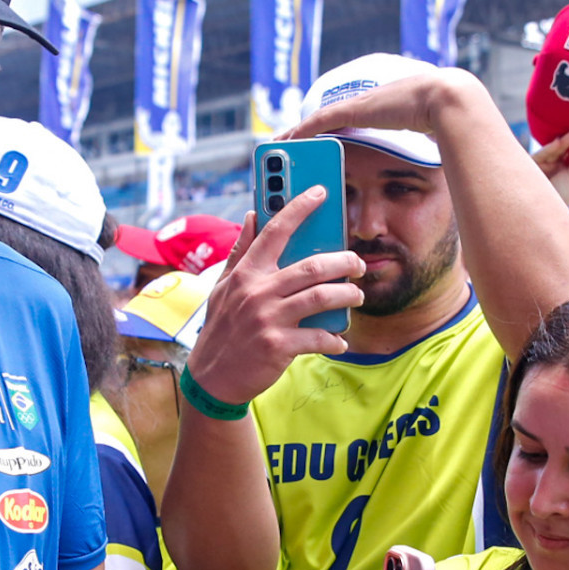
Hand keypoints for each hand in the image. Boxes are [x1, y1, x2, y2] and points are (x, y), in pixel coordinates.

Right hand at [184, 194, 363, 404]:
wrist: (211, 378)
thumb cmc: (222, 328)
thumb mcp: (223, 286)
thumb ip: (241, 250)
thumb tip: (251, 214)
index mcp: (246, 273)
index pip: (275, 229)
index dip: (299, 207)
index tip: (321, 192)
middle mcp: (257, 292)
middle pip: (312, 266)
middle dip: (344, 261)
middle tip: (357, 263)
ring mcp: (268, 319)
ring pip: (322, 297)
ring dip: (348, 295)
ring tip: (356, 295)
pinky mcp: (278, 347)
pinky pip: (319, 337)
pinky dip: (335, 338)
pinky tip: (340, 339)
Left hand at [286, 64, 481, 145]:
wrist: (443, 98)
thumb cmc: (438, 116)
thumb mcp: (420, 132)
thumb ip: (414, 140)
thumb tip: (425, 154)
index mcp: (375, 110)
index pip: (341, 120)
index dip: (323, 131)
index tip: (311, 141)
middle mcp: (362, 104)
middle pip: (323, 120)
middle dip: (301, 133)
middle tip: (283, 143)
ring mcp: (356, 105)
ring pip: (316, 121)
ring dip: (296, 133)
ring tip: (278, 143)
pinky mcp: (352, 110)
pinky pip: (319, 121)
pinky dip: (303, 130)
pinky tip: (289, 139)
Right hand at [531, 133, 568, 207]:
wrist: (545, 212)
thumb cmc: (562, 196)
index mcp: (562, 166)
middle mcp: (550, 164)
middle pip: (560, 149)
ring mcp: (539, 165)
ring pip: (551, 150)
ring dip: (561, 143)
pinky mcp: (529, 166)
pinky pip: (540, 154)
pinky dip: (550, 148)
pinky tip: (559, 142)